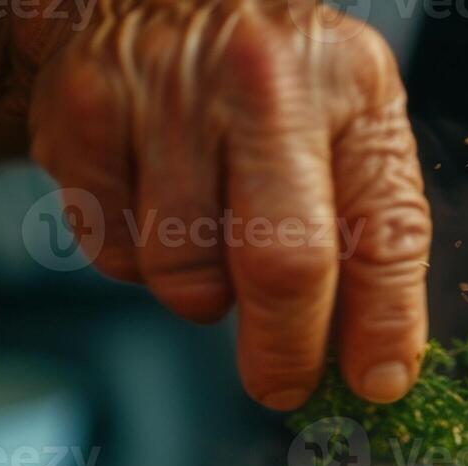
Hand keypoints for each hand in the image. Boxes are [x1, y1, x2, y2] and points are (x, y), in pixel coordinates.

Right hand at [24, 0, 430, 407]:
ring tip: (214, 239)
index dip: (384, 325)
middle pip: (282, 265)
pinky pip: (114, 251)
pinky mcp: (84, 113)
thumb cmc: (277, 80)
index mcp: (353, 88)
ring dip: (204, 295)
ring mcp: (167, 94)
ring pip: (186, 273)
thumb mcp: (351, 125)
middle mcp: (265, 82)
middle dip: (285, 350)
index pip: (384, 234)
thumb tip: (377, 365)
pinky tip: (156, 206)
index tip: (375, 383)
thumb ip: (375, 232)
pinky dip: (137, 260)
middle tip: (282, 383)